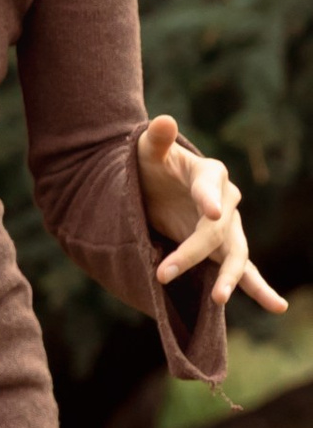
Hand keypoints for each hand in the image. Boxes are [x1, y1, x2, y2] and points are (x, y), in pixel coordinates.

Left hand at [136, 114, 287, 317]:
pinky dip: (260, 289)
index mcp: (211, 174)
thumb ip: (157, 139)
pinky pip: (245, 271)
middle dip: (192, 253)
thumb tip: (164, 120)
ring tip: (218, 298)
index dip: (210, 200)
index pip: (211, 188)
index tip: (211, 213)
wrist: (159, 185)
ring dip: (229, 278)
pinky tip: (279, 307)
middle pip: (216, 231)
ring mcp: (228, 228)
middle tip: (163, 273)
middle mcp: (226, 202)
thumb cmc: (154, 165)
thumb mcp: (148, 150)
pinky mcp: (224, 248)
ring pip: (235, 255)